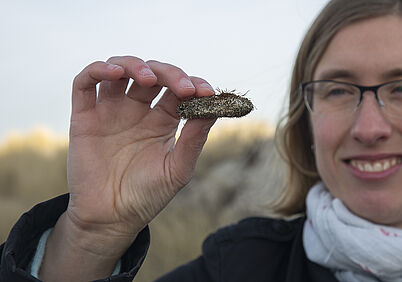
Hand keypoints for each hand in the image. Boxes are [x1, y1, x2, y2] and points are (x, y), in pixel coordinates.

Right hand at [40, 57, 216, 280]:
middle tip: (183, 87)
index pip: (178, 90)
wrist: (111, 219)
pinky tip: (114, 73)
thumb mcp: (177, 169)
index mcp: (162, 120)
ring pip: (120, 70)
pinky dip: (98, 70)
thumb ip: (193, 139)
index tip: (206, 91)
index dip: (192, 84)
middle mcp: (137, 111)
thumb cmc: (147, 196)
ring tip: (148, 78)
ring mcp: (111, 111)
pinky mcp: (85, 116)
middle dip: (170, 74)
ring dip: (135, 65)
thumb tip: (214, 108)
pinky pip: (85, 83)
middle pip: (153, 75)